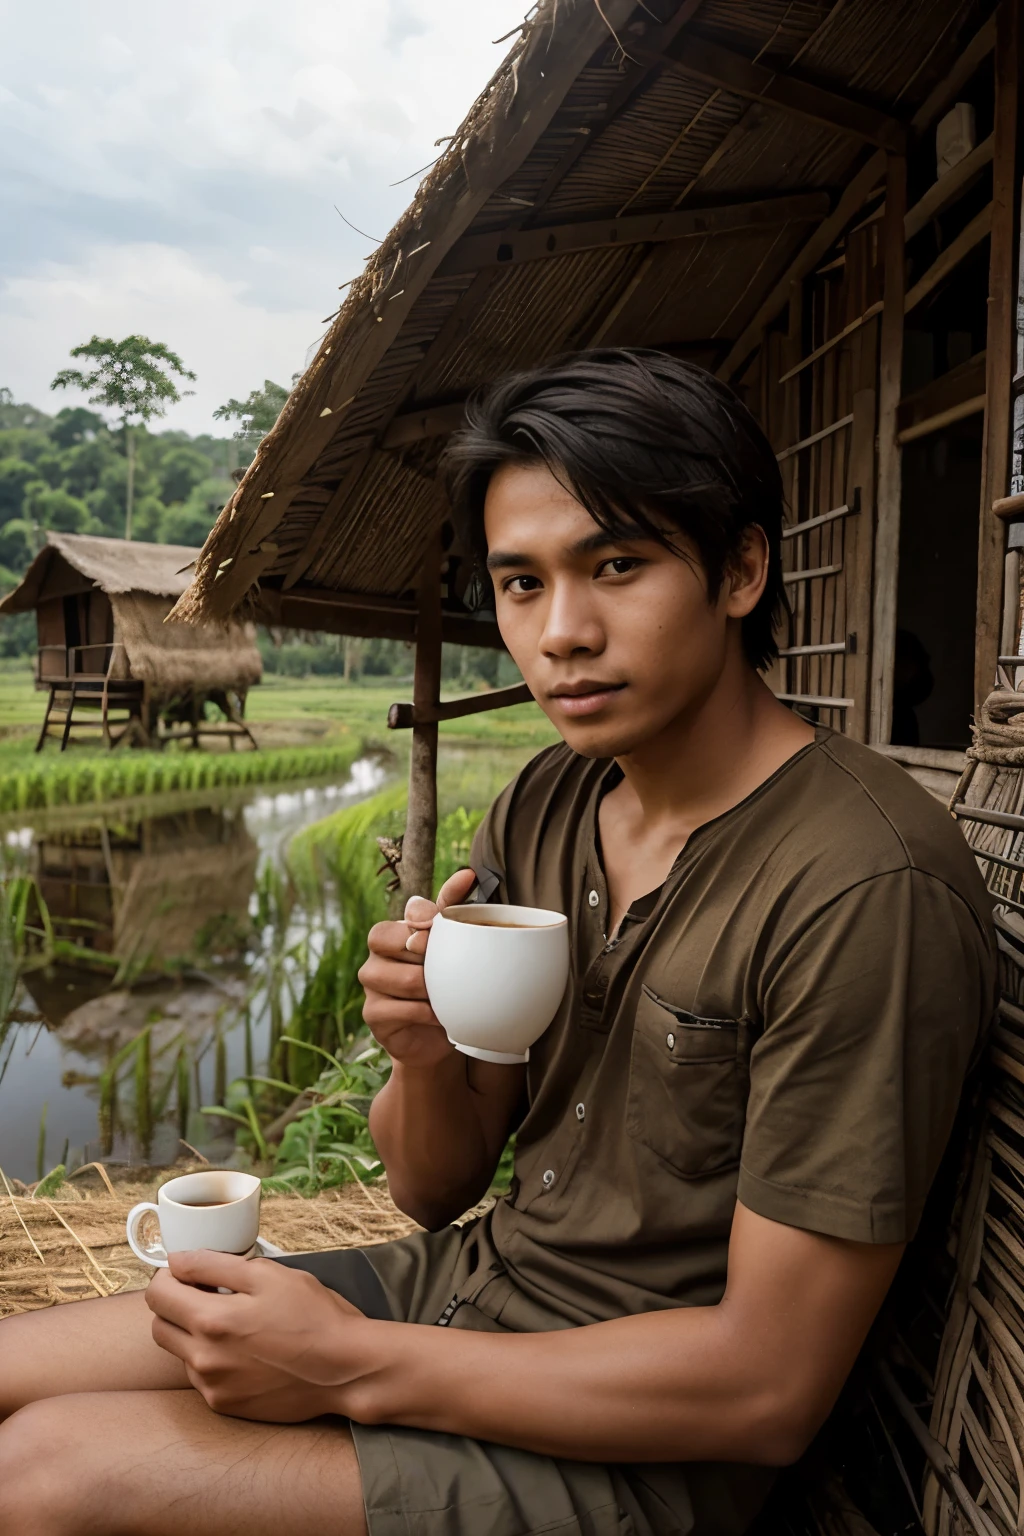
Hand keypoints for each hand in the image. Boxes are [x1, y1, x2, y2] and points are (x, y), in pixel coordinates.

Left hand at [146, 1251, 368, 1421]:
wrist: (344, 1369)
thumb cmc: (313, 1317)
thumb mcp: (269, 1275)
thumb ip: (214, 1264)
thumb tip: (177, 1260)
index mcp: (212, 1322)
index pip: (157, 1295)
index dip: (168, 1275)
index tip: (187, 1271)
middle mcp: (203, 1360)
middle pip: (159, 1326)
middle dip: (175, 1304)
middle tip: (207, 1292)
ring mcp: (213, 1387)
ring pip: (179, 1353)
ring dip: (193, 1334)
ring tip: (233, 1323)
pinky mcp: (225, 1406)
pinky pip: (201, 1377)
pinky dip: (212, 1359)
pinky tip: (245, 1350)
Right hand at [358, 867, 476, 1068]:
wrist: (437, 1037)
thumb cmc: (443, 984)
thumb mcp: (450, 946)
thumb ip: (452, 909)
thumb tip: (467, 873)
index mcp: (394, 932)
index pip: (405, 915)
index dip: (424, 919)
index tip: (441, 927)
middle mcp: (376, 955)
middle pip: (390, 939)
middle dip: (426, 955)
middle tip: (446, 968)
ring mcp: (371, 985)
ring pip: (403, 978)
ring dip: (431, 989)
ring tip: (445, 995)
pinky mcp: (372, 1014)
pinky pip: (400, 1009)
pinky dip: (426, 1013)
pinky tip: (439, 1016)